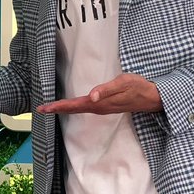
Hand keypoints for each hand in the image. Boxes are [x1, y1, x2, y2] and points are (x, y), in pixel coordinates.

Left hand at [37, 73, 162, 114]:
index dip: (58, 106)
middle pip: (73, 109)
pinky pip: (85, 108)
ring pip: (78, 109)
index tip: (44, 108)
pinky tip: (70, 106)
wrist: (153, 98)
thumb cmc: (139, 87)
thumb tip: (91, 97)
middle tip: (40, 109)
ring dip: (64, 109)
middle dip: (56, 109)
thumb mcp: (124, 84)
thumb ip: (107, 90)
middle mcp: (99, 108)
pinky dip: (73, 107)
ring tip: (50, 108)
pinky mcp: (105, 106)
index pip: (75, 105)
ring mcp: (102, 108)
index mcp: (100, 103)